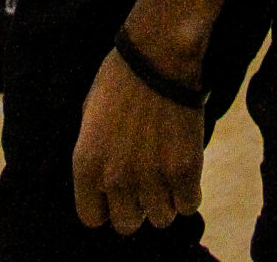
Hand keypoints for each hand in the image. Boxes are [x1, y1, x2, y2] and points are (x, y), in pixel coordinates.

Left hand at [73, 45, 204, 235]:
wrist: (158, 53)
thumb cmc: (121, 76)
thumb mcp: (89, 115)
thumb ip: (94, 153)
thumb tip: (103, 181)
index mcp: (86, 164)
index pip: (91, 217)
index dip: (106, 207)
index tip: (117, 194)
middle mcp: (115, 178)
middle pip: (127, 224)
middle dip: (137, 206)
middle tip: (146, 182)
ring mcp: (150, 177)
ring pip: (160, 218)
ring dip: (165, 200)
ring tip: (168, 174)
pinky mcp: (184, 170)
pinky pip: (188, 205)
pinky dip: (189, 192)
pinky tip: (185, 172)